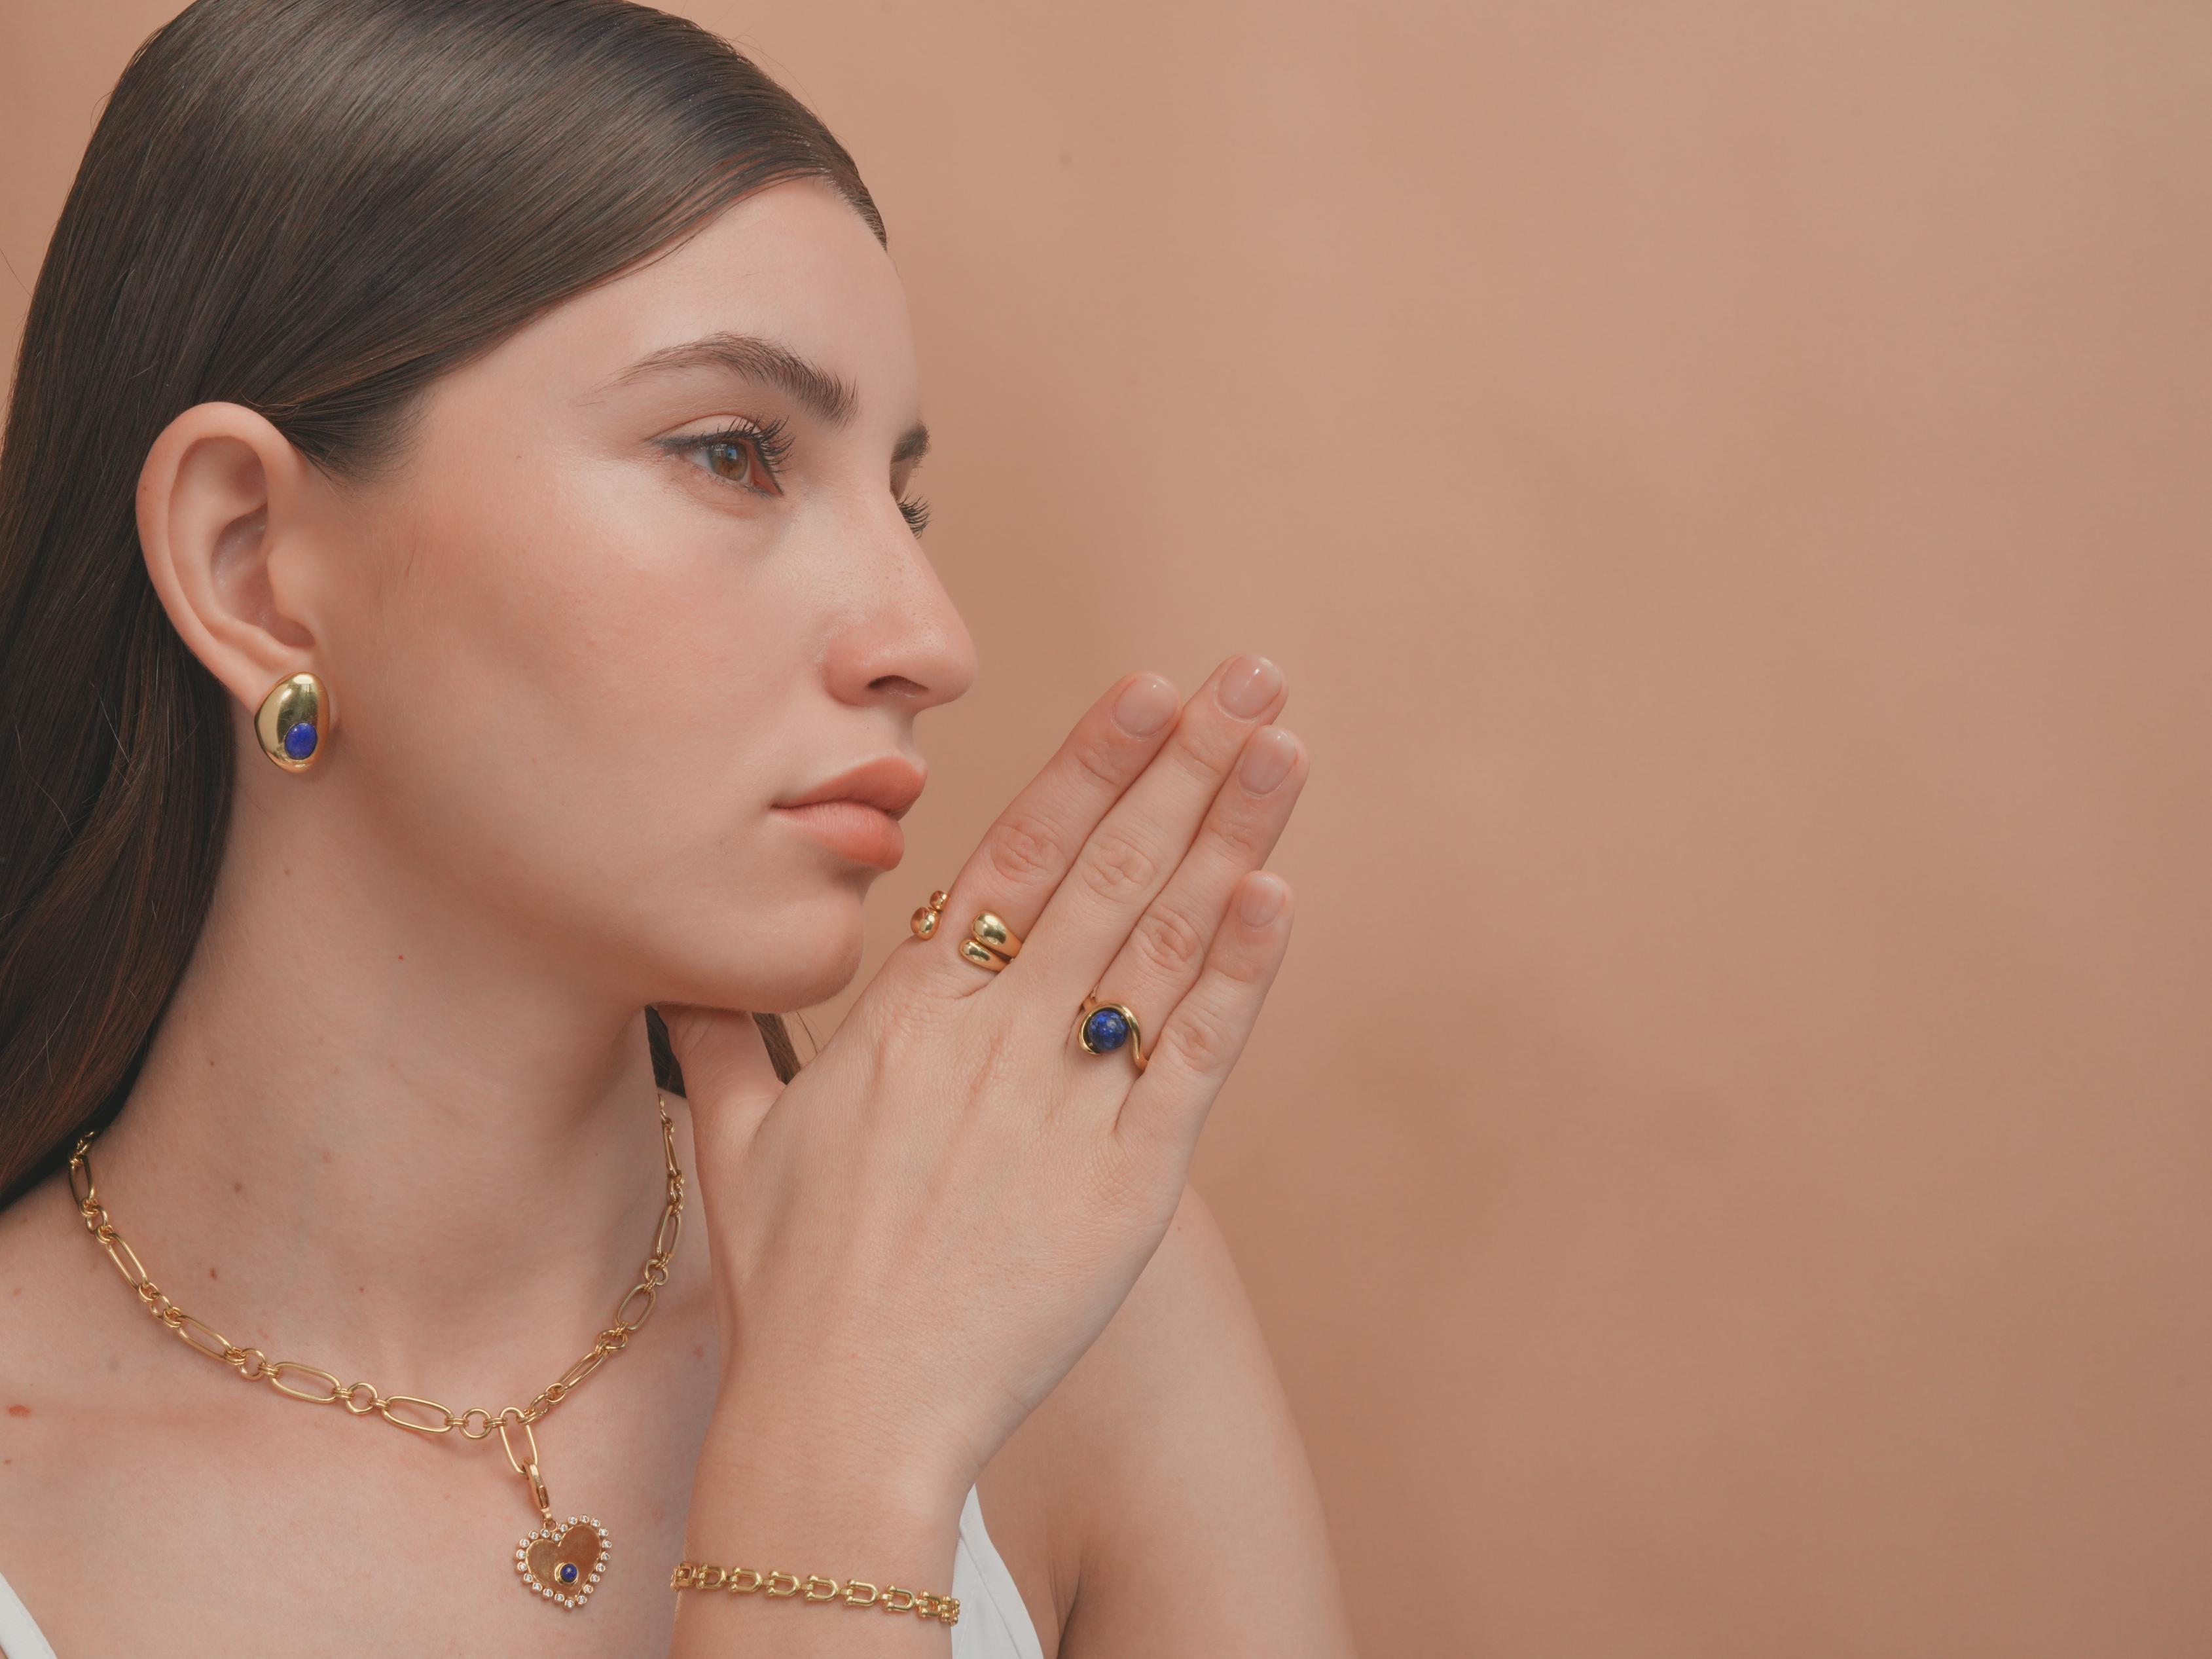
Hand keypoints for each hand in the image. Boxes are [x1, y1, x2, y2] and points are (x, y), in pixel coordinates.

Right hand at [659, 653, 1305, 1506]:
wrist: (841, 1420)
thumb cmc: (789, 1285)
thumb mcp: (735, 1137)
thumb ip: (732, 1030)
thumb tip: (692, 959)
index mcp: (910, 1016)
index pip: (1015, 853)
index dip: (1089, 764)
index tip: (1150, 691)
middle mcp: (993, 1040)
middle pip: (1105, 870)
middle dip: (1184, 764)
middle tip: (1252, 674)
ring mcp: (1063, 1108)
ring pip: (1159, 943)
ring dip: (1229, 835)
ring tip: (1283, 747)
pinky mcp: (1126, 1189)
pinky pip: (1191, 1063)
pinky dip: (1240, 978)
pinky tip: (1278, 893)